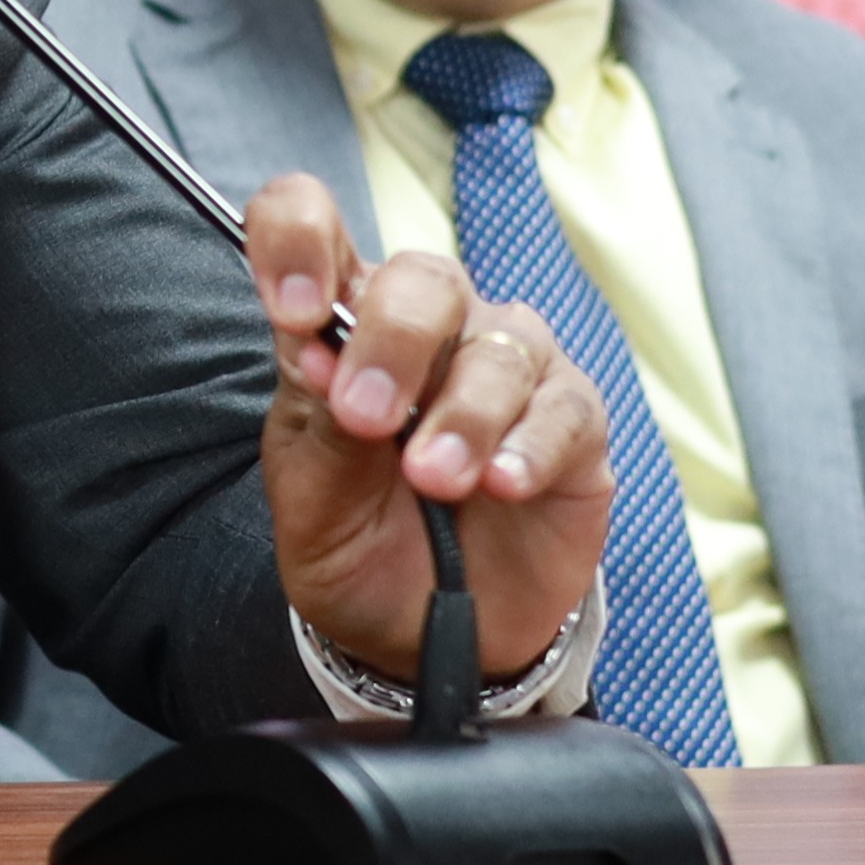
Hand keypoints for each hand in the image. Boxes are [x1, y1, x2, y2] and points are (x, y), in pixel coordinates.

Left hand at [243, 173, 613, 680]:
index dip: (297, 241)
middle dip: (393, 340)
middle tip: (366, 417)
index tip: (292, 310)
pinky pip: (564, 406)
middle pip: (423, 278)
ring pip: (499, 342)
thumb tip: (318, 351)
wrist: (425, 639)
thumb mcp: (312, 503)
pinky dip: (529, 445)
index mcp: (337, 325)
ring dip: (463, 412)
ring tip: (435, 481)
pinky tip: (501, 485)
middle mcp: (425, 328)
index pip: (309, 225)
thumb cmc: (358, 548)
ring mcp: (504, 367)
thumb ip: (319, 430)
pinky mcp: (572, 420)